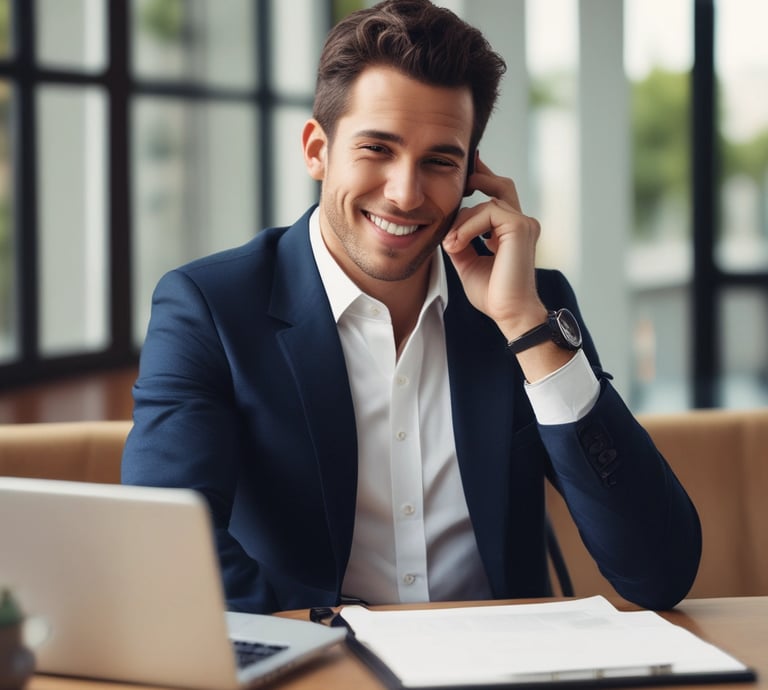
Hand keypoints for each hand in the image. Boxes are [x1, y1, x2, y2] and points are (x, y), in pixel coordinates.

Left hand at [442, 157, 546, 341]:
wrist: (509, 312)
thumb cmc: (493, 293)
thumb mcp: (467, 262)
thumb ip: (460, 241)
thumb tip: (446, 227)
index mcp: (510, 232)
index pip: (498, 198)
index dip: (482, 183)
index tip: (464, 177)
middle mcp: (520, 224)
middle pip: (501, 186)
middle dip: (480, 176)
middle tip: (459, 179)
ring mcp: (523, 224)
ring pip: (485, 204)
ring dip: (461, 222)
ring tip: (450, 244)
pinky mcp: (519, 227)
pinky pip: (487, 212)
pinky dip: (467, 227)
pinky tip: (457, 244)